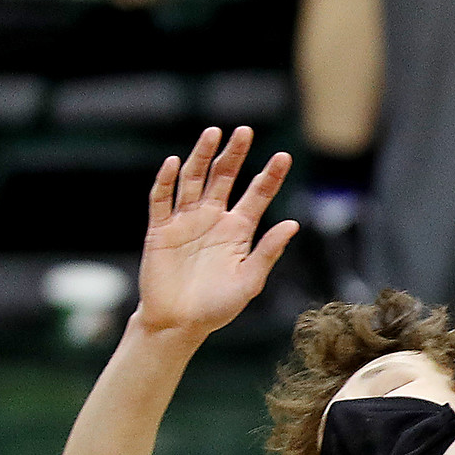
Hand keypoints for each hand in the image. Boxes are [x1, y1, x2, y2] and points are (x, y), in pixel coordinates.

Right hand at [134, 126, 299, 339]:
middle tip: (245, 131)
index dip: (270, 176)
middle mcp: (213, 219)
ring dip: (202, 157)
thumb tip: (294, 223)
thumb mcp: (250, 280)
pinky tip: (175, 163)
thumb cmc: (218, 306)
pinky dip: (166, 181)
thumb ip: (268, 251)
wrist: (179, 323)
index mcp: (238, 230)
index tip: (284, 156)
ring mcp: (186, 221)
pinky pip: (161, 200)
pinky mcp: (160, 230)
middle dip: (234, 155)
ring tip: (213, 133)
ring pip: (193, 181)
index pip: (257, 195)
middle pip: (224, 178)